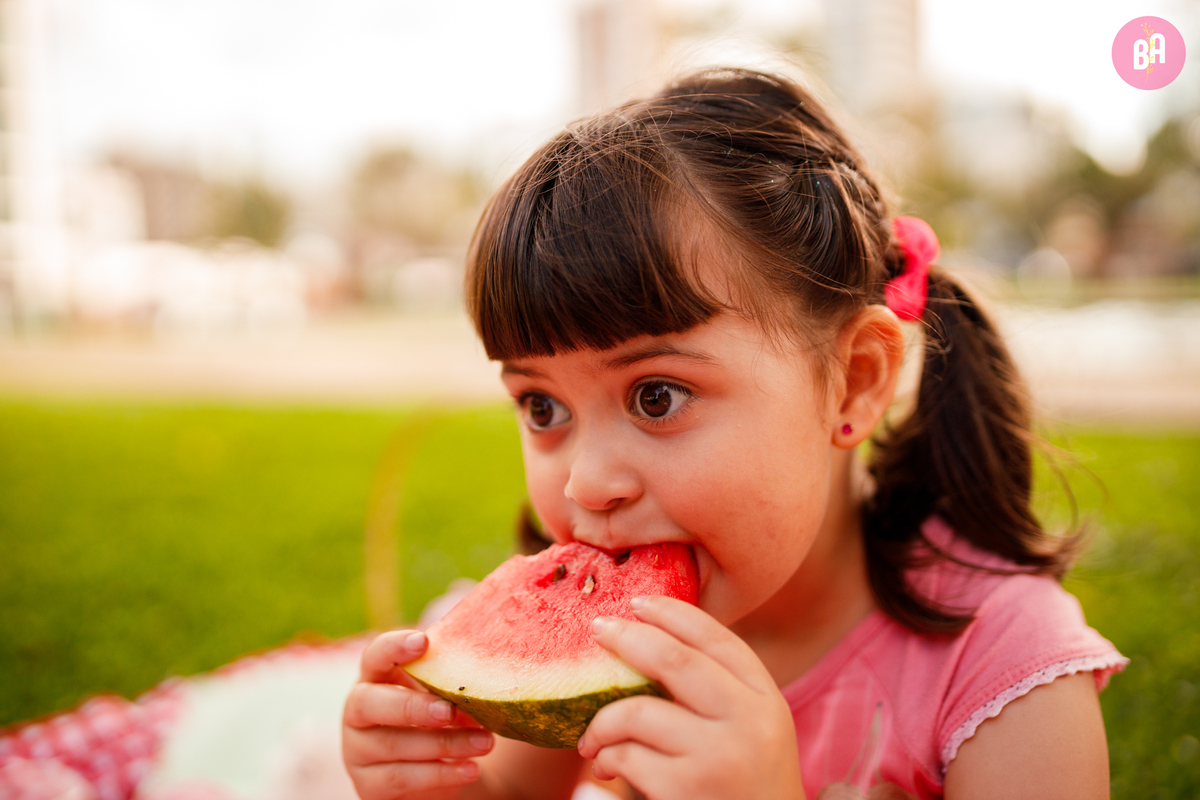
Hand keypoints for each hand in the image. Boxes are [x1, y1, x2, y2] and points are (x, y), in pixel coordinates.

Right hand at [343, 630, 494, 799]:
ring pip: (393, 746)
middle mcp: (357, 713)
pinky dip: (440, 774)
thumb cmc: (438, 719)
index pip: (374, 655)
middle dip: (412, 707)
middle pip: (369, 703)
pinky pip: (402, 779)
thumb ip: (451, 682)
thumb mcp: (443, 696)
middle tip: (450, 711)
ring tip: (485, 743)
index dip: (394, 647)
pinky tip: (471, 769)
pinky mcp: (368, 787)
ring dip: (444, 744)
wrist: (434, 771)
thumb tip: (485, 673)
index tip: (423, 642)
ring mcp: (357, 751)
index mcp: (375, 677)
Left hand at [577, 596, 805, 799]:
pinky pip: (627, 755)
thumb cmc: (745, 785)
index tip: (636, 602)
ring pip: (638, 711)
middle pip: (675, 660)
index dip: (672, 613)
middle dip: (627, 638)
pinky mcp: (688, 790)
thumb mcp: (750, 729)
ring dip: (602, 719)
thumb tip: (650, 638)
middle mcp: (749, 721)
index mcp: (765, 698)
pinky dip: (605, 757)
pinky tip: (604, 766)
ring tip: (591, 736)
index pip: (716, 638)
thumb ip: (717, 691)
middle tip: (597, 629)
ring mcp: (720, 756)